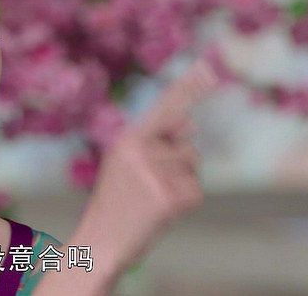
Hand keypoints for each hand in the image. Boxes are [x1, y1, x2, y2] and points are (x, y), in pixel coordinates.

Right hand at [40, 60, 218, 294]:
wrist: (99, 240)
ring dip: (180, 184)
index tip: (208, 67)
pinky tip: (159, 211)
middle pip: (187, 145)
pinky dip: (184, 203)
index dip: (188, 87)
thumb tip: (191, 124)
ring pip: (192, 169)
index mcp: (127, 139)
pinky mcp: (168, 197)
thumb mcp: (125, 164)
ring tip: (152, 199)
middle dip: (179, 163)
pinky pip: (195, 191)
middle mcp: (140, 151)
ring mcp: (154, 173)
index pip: (164, 107)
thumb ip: (155, 142)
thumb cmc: (115, 202)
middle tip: (154, 184)